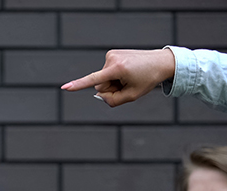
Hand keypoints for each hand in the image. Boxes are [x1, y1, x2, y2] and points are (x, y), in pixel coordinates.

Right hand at [61, 48, 175, 106]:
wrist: (161, 62)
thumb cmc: (148, 79)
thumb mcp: (132, 96)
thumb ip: (112, 101)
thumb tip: (99, 95)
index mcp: (118, 69)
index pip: (94, 80)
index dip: (78, 85)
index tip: (64, 88)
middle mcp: (112, 59)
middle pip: (100, 84)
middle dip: (110, 88)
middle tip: (127, 85)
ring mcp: (111, 54)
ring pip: (103, 77)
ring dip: (114, 81)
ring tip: (130, 76)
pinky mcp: (113, 53)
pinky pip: (107, 71)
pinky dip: (115, 74)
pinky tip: (128, 71)